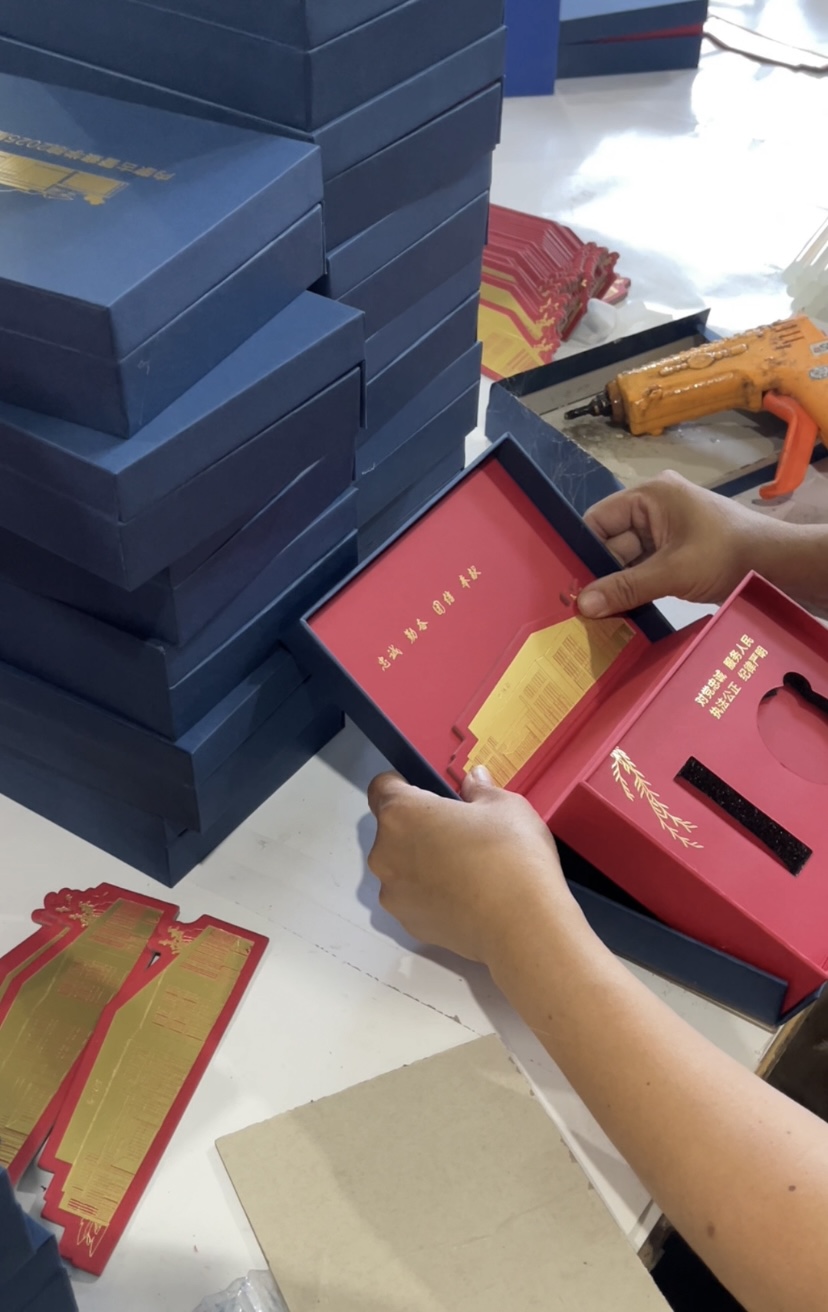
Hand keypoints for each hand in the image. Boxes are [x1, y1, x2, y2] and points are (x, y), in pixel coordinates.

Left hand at [367, 766, 576, 967]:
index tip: (429, 793)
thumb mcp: (505, 807)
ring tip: (466, 869)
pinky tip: (467, 897)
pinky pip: (414, 898)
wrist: (523, 926)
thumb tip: (473, 781)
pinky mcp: (409, 923)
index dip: (403, 786)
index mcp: (402, 814)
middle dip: (419, 827)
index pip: (382, 788)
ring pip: (402, 866)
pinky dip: (431, 894)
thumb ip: (480, 790)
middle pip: (392, 829)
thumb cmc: (511, 856)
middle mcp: (385, 853)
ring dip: (422, 862)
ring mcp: (394, 893)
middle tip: (460, 832)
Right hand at [577, 471, 764, 616]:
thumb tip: (581, 605)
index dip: (583, 551)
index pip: (599, 520)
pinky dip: (636, 590)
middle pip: (612, 544)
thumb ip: (625, 588)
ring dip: (618, 587)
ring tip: (597, 616)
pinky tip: (622, 612)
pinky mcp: (675, 554)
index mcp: (651, 496)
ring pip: (627, 561)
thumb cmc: (726, 555)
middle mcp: (654, 509)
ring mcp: (666, 533)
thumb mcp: (672, 572)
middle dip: (601, 575)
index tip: (568, 583)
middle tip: (579, 609)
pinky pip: (644, 570)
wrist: (777, 566)